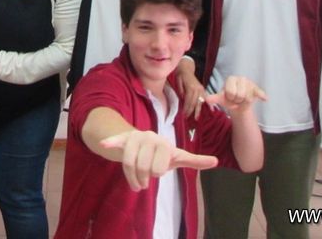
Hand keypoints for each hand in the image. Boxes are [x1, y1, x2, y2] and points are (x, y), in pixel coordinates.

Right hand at [101, 130, 217, 190]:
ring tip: (136, 185)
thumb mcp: (177, 157)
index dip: (157, 172)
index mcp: (164, 143)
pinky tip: (105, 144)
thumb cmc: (161, 153)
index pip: (158, 166)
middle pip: (143, 166)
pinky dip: (111, 141)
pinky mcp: (123, 139)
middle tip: (146, 181)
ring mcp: (135, 137)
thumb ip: (195, 160)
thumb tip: (217, 161)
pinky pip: (117, 140)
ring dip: (131, 177)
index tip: (158, 172)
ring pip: (129, 162)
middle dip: (143, 177)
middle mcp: (150, 137)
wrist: (141, 142)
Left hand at [175, 59, 206, 117]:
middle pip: (195, 103)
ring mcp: (201, 89)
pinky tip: (211, 110)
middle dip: (191, 111)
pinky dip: (209, 104)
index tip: (184, 115)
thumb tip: (184, 99)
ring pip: (200, 102)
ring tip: (197, 118)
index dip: (186, 109)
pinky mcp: (203, 89)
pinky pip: (205, 98)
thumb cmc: (180, 75)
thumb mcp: (178, 82)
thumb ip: (181, 90)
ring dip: (198, 110)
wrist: (186, 68)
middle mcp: (198, 89)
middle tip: (188, 118)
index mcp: (191, 88)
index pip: (189, 101)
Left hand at [208, 76, 267, 113]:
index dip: (230, 98)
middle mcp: (241, 78)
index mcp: (231, 79)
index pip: (231, 92)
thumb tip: (206, 99)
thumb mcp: (221, 98)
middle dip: (238, 101)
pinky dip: (262, 96)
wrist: (239, 104)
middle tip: (237, 99)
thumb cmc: (230, 98)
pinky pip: (259, 93)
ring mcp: (249, 83)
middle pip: (240, 95)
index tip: (230, 98)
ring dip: (244, 102)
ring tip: (242, 100)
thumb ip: (214, 98)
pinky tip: (264, 99)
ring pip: (248, 97)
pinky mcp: (257, 89)